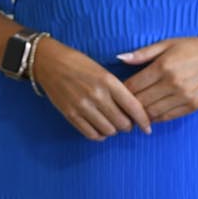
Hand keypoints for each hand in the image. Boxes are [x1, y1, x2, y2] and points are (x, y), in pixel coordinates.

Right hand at [33, 37, 152, 140]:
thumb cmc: (79, 64)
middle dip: (128, 126)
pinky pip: (91, 134)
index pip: (133, 106)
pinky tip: (100, 129)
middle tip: (126, 123)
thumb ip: (117, 90)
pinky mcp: (70, 114)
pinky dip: (99, 135)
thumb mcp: (103, 71)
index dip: (143, 120)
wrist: (50, 63)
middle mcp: (97, 95)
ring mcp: (83, 106)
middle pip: (122, 122)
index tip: (147, 127)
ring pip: (108, 130)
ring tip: (112, 124)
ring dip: (113, 130)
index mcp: (108, 81)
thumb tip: (130, 110)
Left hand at [118, 36, 197, 122]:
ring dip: (140, 113)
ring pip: (151, 113)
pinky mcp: (192, 106)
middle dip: (128, 105)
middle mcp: (173, 84)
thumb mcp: (167, 44)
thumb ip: (142, 54)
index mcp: (163, 67)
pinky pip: (166, 117)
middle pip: (140, 102)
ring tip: (133, 111)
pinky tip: (150, 113)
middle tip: (121, 105)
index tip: (116, 92)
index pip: (133, 86)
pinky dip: (155, 117)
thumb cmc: (192, 48)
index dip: (121, 91)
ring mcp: (183, 97)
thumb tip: (119, 58)